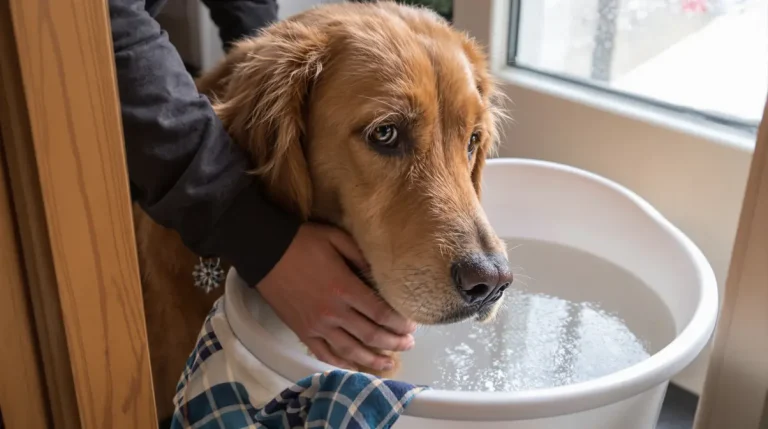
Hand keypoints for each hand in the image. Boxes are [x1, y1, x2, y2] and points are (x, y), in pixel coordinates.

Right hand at [255, 223, 416, 371]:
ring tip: (390, 362)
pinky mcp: (303, 332)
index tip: (412, 324)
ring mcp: (317, 326)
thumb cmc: (302, 242)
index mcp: (344, 288)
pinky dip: (342, 363)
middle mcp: (333, 312)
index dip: (400, 322)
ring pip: (351, 351)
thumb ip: (361, 257)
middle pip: (371, 335)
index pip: (381, 313)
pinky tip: (355, 367)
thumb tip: (383, 274)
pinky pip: (325, 354)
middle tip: (409, 343)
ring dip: (373, 359)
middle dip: (394, 342)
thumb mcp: (337, 239)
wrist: (264, 252)